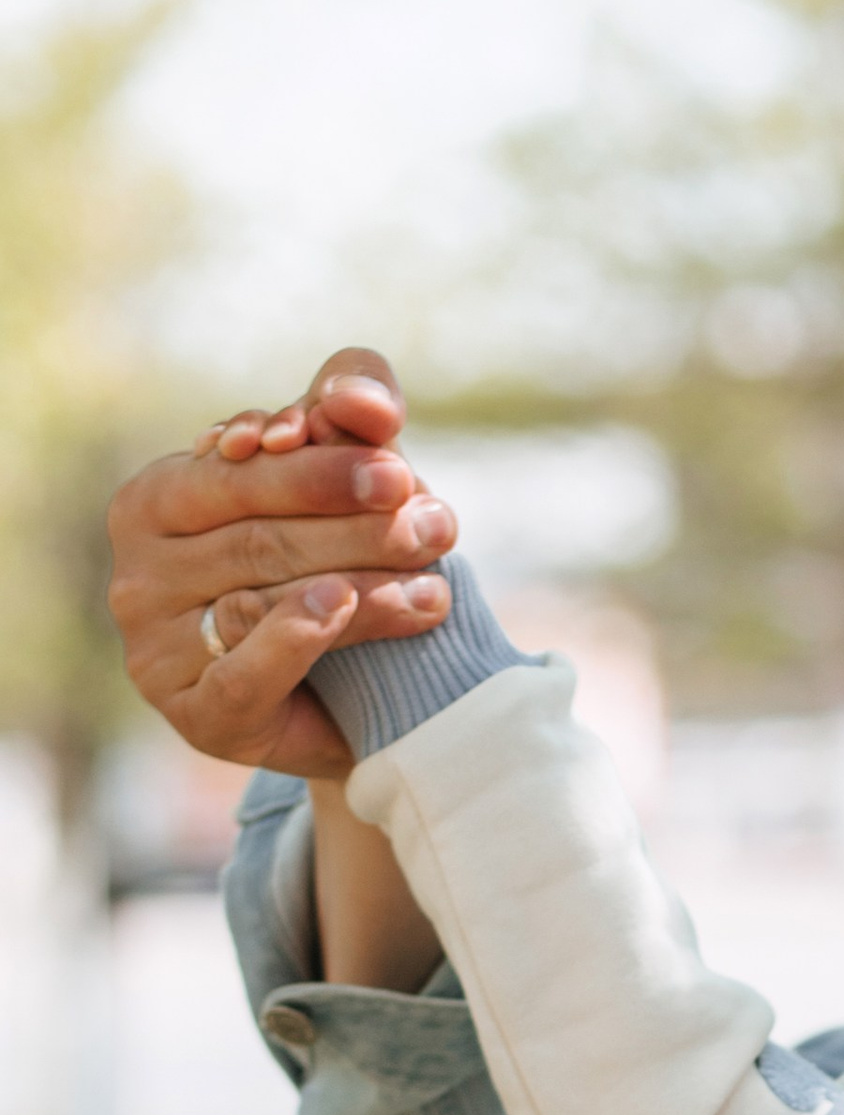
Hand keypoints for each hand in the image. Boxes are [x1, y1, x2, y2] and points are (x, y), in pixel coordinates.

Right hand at [108, 346, 457, 781]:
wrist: (339, 700)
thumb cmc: (325, 566)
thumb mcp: (334, 479)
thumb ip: (346, 419)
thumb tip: (363, 400)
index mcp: (155, 501)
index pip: (237, 477)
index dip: (318, 470)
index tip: (398, 470)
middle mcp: (138, 573)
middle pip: (256, 540)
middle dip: (355, 530)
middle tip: (435, 526)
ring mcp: (155, 649)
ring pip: (259, 602)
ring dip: (357, 587)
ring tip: (434, 586)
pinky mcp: (194, 713)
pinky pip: (244, 672)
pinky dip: (295, 637)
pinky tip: (343, 609)